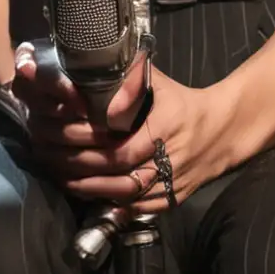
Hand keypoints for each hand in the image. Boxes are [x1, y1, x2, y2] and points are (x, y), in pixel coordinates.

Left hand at [21, 49, 245, 212]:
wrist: (224, 131)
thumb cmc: (186, 105)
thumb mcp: (163, 86)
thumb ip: (134, 79)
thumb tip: (99, 65)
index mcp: (167, 127)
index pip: (121, 146)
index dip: (89, 145)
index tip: (61, 136)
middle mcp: (169, 158)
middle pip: (118, 173)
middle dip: (80, 167)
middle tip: (50, 156)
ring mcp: (171, 182)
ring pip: (124, 196)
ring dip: (89, 189)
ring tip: (61, 177)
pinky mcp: (171, 199)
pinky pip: (136, 209)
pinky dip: (109, 205)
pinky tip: (87, 195)